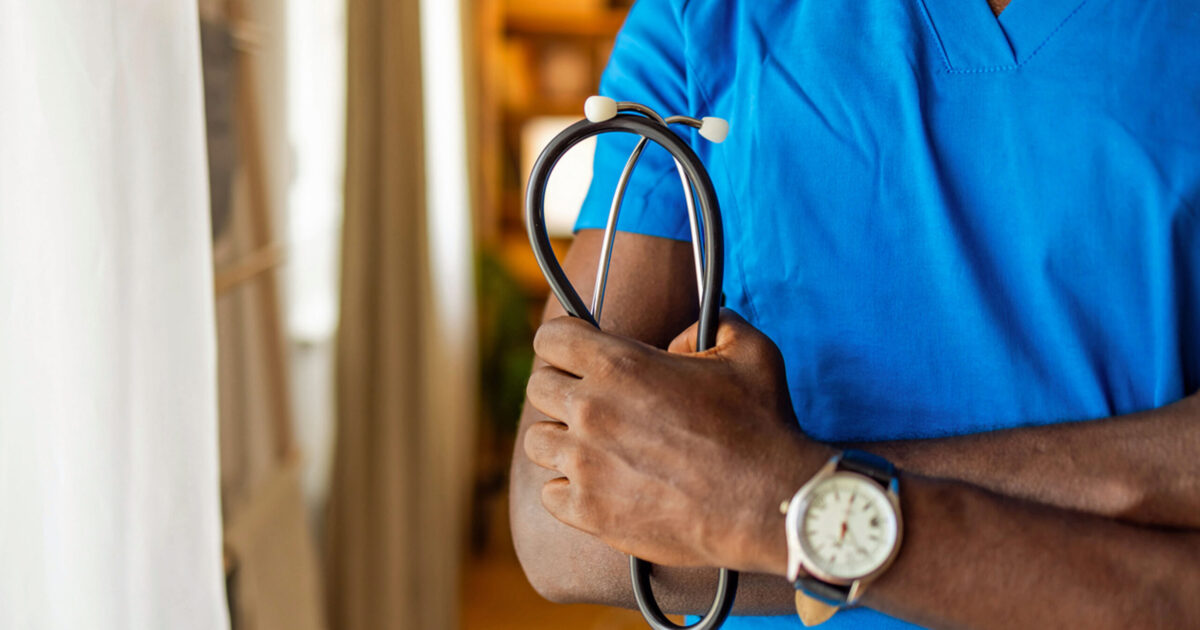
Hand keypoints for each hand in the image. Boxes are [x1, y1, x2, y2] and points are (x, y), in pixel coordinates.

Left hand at [524, 309, 830, 574]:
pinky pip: (550, 493)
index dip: (563, 341)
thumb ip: (710, 326)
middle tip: (591, 401)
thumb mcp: (748, 351)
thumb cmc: (761, 426)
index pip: (550, 339)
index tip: (576, 352)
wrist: (768, 502)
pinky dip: (568, 489)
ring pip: (537, 441)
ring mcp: (585, 464)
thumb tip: (680, 339)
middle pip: (537, 387)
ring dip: (561, 439)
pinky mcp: (589, 512)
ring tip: (593, 446)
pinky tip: (597, 485)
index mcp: (619, 365)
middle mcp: (591, 410)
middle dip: (561, 388)